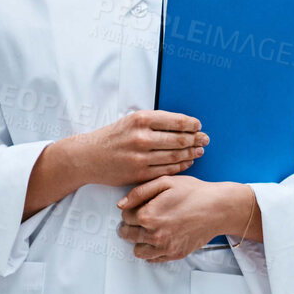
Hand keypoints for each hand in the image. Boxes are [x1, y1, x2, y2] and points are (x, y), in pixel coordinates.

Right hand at [68, 109, 207, 186]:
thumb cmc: (112, 137)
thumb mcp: (130, 121)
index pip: (175, 121)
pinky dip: (180, 166)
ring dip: (191, 153)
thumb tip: (182, 124)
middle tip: (205, 140)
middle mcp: (141, 137)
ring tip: (199, 151)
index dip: (191, 124)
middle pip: (178, 139)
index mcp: (140, 119)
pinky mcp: (139, 174)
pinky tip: (187, 162)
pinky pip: (166, 170)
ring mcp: (140, 157)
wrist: (89, 157)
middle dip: (196, 139)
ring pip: (174, 156)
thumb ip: (154, 121)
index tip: (198, 126)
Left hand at [116, 176, 245, 263]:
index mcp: (148, 215)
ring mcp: (165, 247)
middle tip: (143, 218)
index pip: (125, 217)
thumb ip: (139, 192)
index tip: (141, 206)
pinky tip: (160, 238)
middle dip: (131, 225)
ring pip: (137, 250)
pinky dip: (152, 250)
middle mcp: (154, 234)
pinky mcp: (174, 254)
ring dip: (139, 240)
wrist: (218, 208)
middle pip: (127, 234)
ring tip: (150, 229)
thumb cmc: (193, 192)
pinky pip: (152, 259)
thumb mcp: (165, 182)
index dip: (131, 209)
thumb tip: (121, 205)